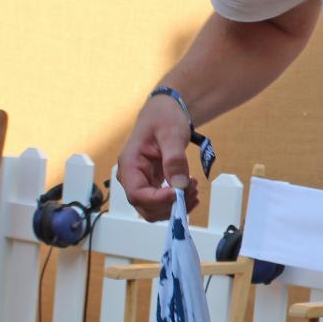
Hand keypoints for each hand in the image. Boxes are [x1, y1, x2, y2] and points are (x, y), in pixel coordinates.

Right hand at [118, 95, 199, 220]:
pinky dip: (177, 203)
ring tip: (193, 188)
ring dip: (175, 206)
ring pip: (154, 209)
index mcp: (129, 163)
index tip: (178, 194)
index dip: (157, 200)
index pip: (137, 194)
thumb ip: (174, 159)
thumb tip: (179, 184)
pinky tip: (190, 191)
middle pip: (145, 207)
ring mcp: (140, 182)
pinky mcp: (151, 184)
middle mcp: (131, 177)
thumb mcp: (171, 134)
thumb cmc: (164, 117)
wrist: (165, 111)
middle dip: (170, 205)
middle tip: (191, 189)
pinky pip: (161, 203)